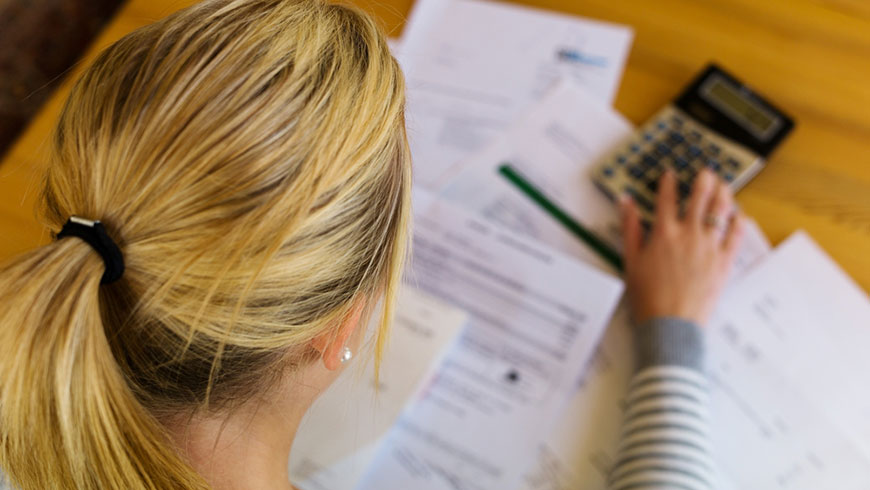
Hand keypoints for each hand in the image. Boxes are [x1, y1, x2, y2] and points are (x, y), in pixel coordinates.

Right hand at [621, 168, 745, 326]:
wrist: (671, 324)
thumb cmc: (648, 297)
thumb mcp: (631, 260)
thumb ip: (630, 228)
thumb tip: (625, 203)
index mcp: (664, 233)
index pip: (666, 198)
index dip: (669, 182)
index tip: (671, 173)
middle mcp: (688, 235)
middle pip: (699, 197)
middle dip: (703, 180)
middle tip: (706, 171)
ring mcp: (709, 247)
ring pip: (721, 211)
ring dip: (723, 194)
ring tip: (724, 185)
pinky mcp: (724, 262)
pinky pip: (736, 235)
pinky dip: (738, 222)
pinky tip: (739, 215)